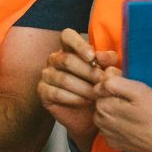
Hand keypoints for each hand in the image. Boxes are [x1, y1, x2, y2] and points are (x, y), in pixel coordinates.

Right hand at [36, 28, 116, 149]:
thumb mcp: (108, 73)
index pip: (67, 36)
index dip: (79, 44)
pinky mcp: (43, 91)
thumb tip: (102, 56)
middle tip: (102, 82)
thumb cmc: (99, 89)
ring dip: (83, 88)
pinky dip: (73, 98)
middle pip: (66, 60)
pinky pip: (56, 93)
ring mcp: (47, 74)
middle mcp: (55, 59)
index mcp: (69, 48)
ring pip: (63, 78)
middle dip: (88, 72)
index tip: (92, 57)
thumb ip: (108, 61)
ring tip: (97, 95)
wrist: (91, 116)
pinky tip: (85, 101)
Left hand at [93, 67, 151, 151]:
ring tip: (137, 114)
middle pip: (102, 101)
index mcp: (104, 107)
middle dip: (115, 98)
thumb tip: (102, 80)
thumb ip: (115, 82)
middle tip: (136, 103)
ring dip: (117, 111)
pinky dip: (120, 125)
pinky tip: (135, 125)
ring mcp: (107, 135)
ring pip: (106, 115)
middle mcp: (100, 122)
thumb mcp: (139, 90)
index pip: (101, 88)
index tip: (132, 92)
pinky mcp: (115, 144)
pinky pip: (112, 128)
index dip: (116, 86)